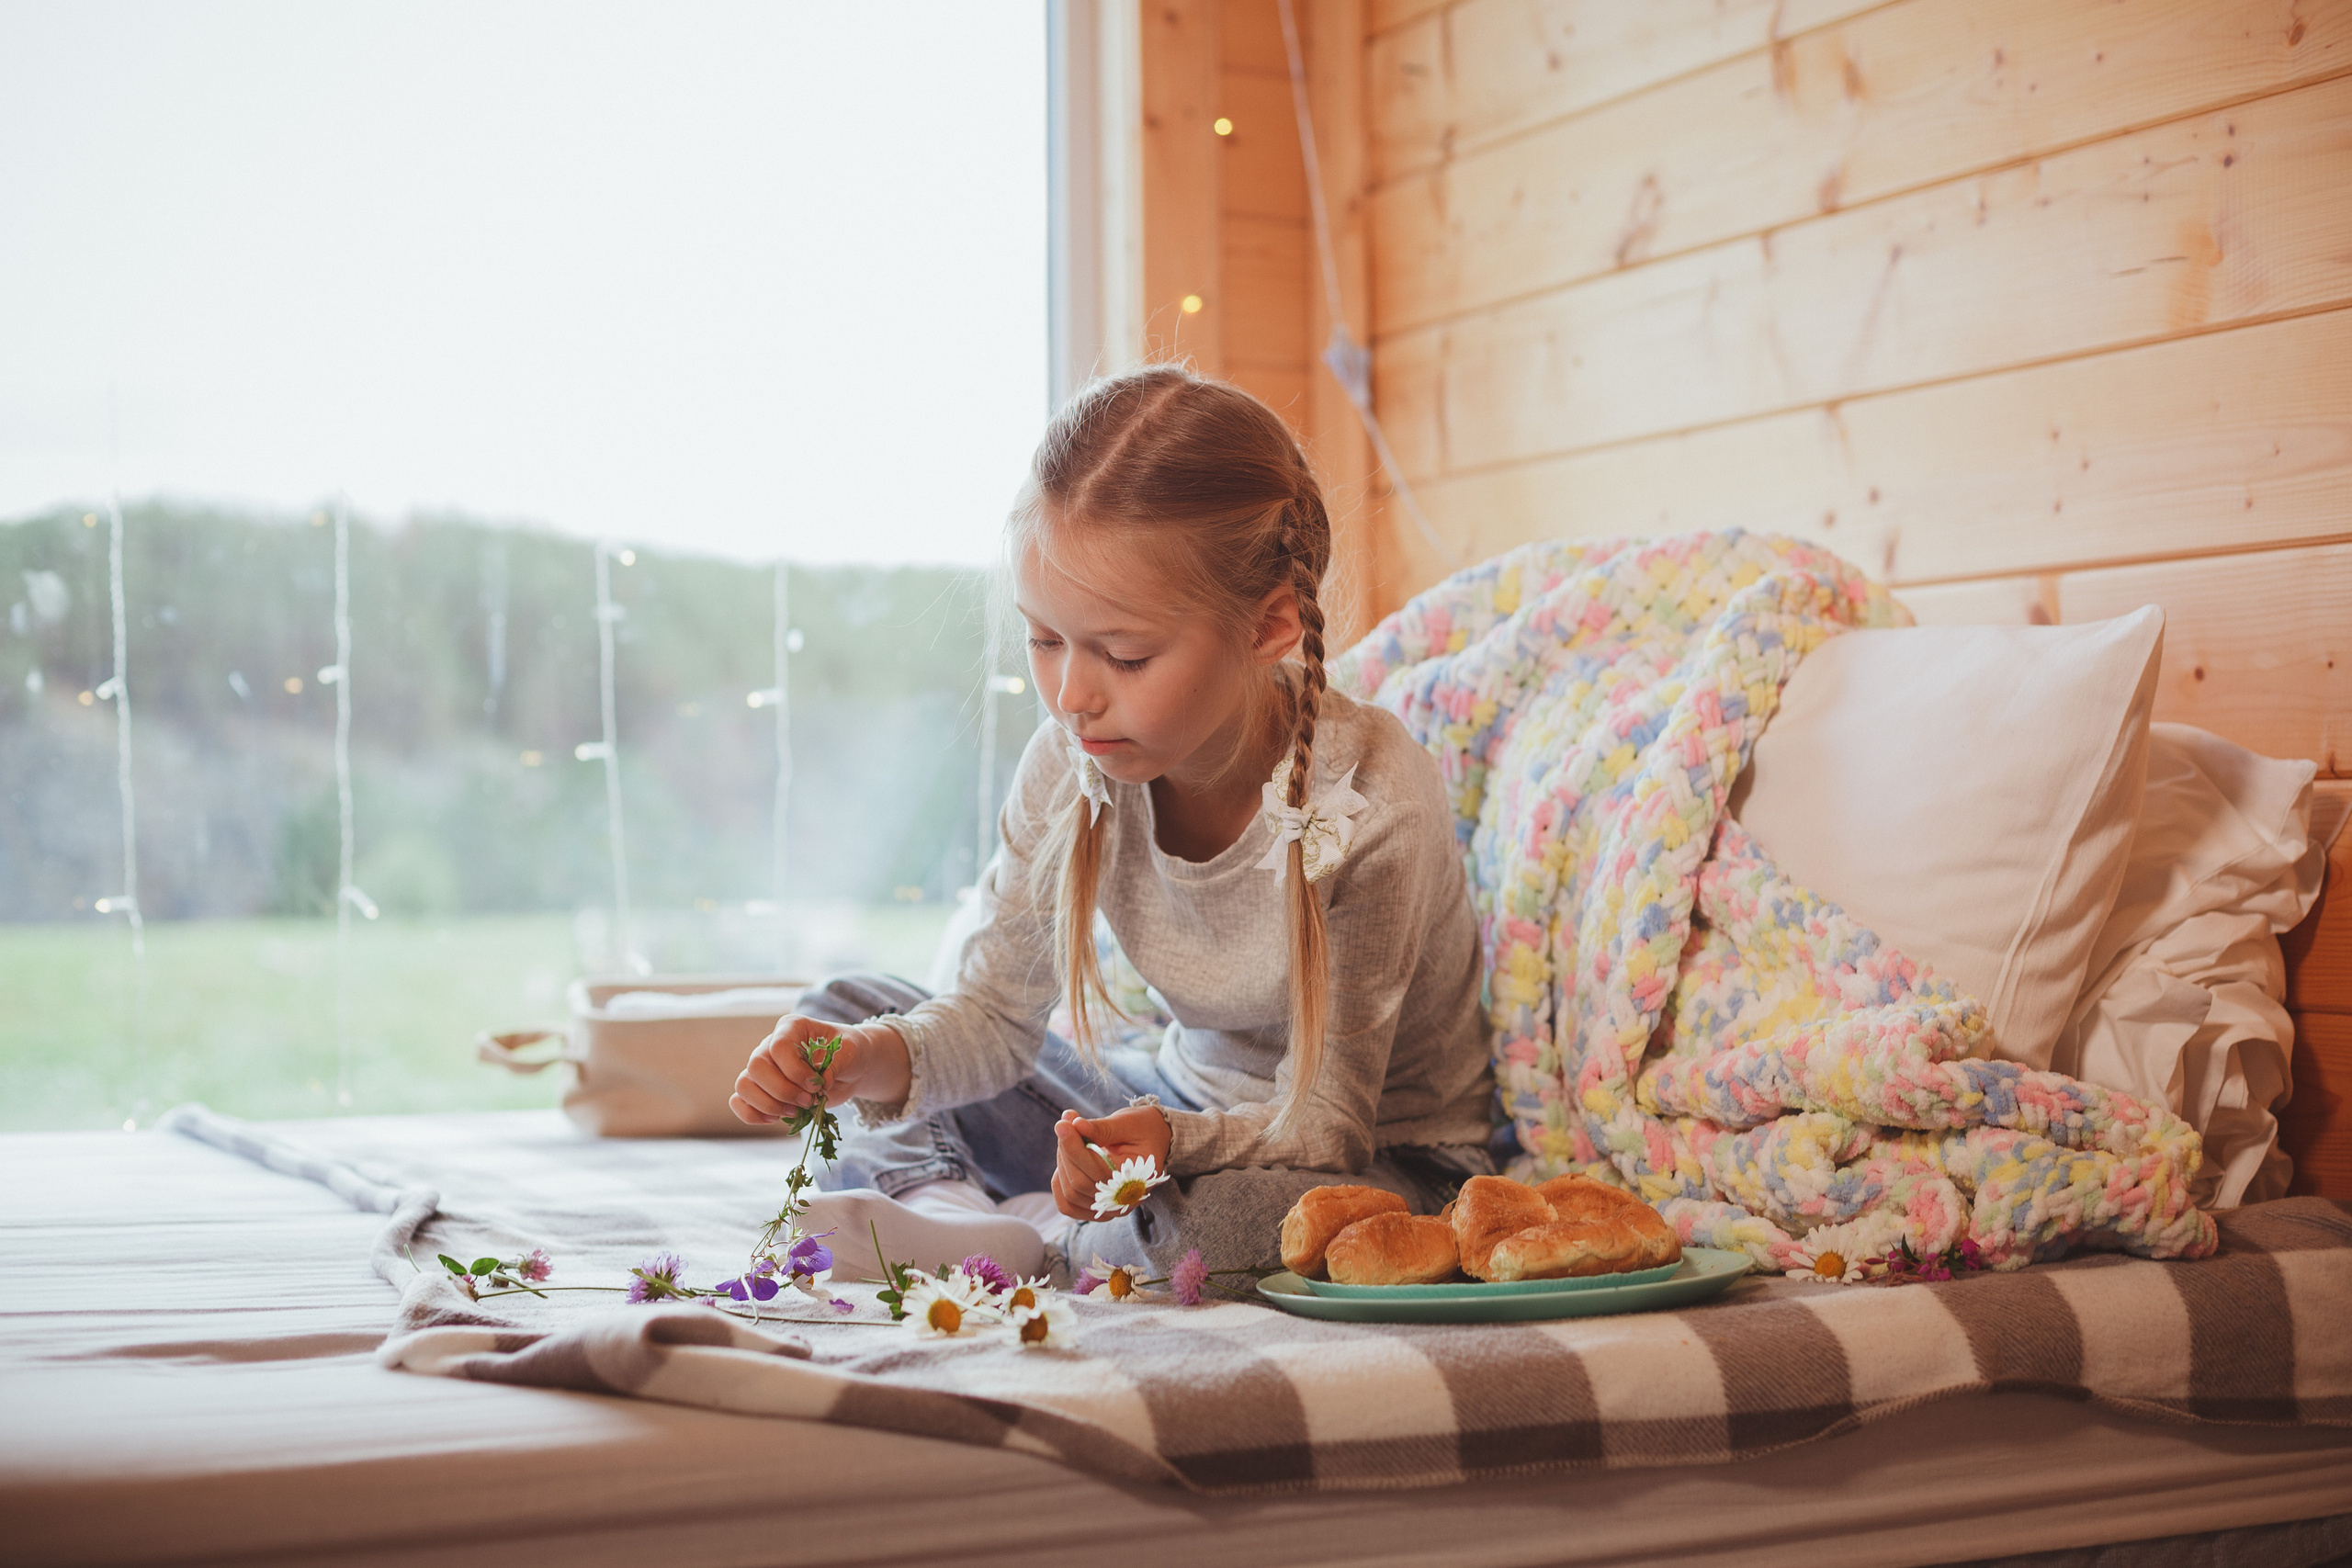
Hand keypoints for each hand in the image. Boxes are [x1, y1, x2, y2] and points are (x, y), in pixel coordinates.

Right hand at [730, 1016, 908, 1125]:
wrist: (850, 1069)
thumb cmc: (849, 1053)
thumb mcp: (851, 1052)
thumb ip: (835, 1063)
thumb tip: (820, 1079)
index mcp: (791, 1027)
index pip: (778, 1047)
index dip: (795, 1071)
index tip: (818, 1084)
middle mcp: (770, 1045)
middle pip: (755, 1067)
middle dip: (783, 1091)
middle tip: (809, 1101)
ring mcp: (764, 1068)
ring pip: (743, 1086)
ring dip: (769, 1105)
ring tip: (795, 1111)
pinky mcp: (762, 1089)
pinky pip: (739, 1102)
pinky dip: (752, 1115)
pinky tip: (775, 1119)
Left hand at [1049, 1104, 1172, 1220]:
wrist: (1152, 1140)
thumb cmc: (1142, 1129)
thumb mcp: (1127, 1123)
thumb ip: (1102, 1127)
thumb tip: (1075, 1125)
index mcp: (1139, 1178)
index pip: (1097, 1170)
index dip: (1074, 1147)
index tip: (1063, 1124)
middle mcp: (1125, 1201)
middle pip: (1080, 1184)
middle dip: (1066, 1151)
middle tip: (1065, 1124)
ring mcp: (1110, 1209)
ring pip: (1070, 1194)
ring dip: (1062, 1163)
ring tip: (1069, 1137)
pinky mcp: (1096, 1209)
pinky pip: (1068, 1205)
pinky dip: (1059, 1184)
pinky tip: (1064, 1161)